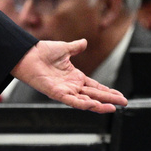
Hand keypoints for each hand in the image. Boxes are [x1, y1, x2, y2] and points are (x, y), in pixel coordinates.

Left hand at [11, 39, 127, 112]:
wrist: (26, 54)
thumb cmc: (41, 51)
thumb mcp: (63, 48)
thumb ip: (75, 47)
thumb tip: (84, 42)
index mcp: (74, 76)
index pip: (95, 86)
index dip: (108, 91)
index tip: (120, 95)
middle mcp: (71, 85)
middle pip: (95, 94)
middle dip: (109, 99)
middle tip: (124, 103)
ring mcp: (65, 90)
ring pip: (86, 100)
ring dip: (99, 105)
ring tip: (113, 108)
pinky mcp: (56, 93)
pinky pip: (72, 101)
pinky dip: (83, 104)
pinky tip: (94, 105)